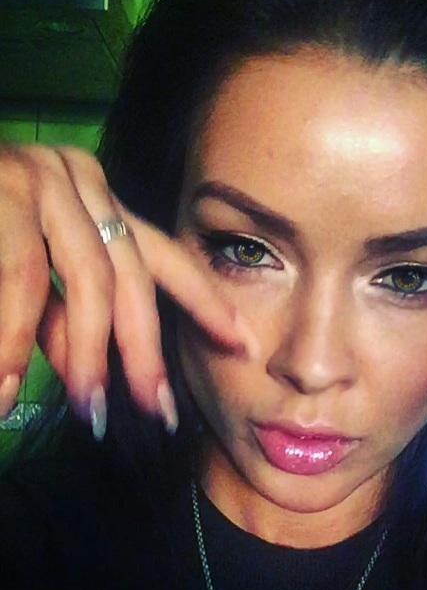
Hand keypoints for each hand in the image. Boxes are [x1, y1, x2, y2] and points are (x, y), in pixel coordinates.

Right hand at [0, 144, 242, 437]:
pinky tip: (10, 388)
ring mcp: (37, 177)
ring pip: (86, 279)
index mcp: (94, 197)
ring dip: (88, 355)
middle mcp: (77, 180)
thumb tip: (99, 374)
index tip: (240, 343)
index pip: (163, 254)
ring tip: (89, 412)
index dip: (204, 300)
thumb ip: (65, 320)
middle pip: (131, 276)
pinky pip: (21, 280)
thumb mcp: (32, 281)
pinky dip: (17, 340)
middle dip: (145, 351)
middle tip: (155, 411)